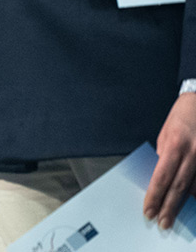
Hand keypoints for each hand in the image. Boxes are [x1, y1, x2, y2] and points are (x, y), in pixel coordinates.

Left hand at [146, 92, 195, 228]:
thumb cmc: (181, 116)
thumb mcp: (165, 133)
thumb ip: (165, 156)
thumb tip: (162, 177)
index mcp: (174, 145)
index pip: (161, 177)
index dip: (154, 197)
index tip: (148, 211)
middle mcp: (192, 152)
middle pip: (179, 187)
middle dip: (169, 208)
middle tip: (162, 224)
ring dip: (186, 203)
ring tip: (175, 213)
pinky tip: (192, 198)